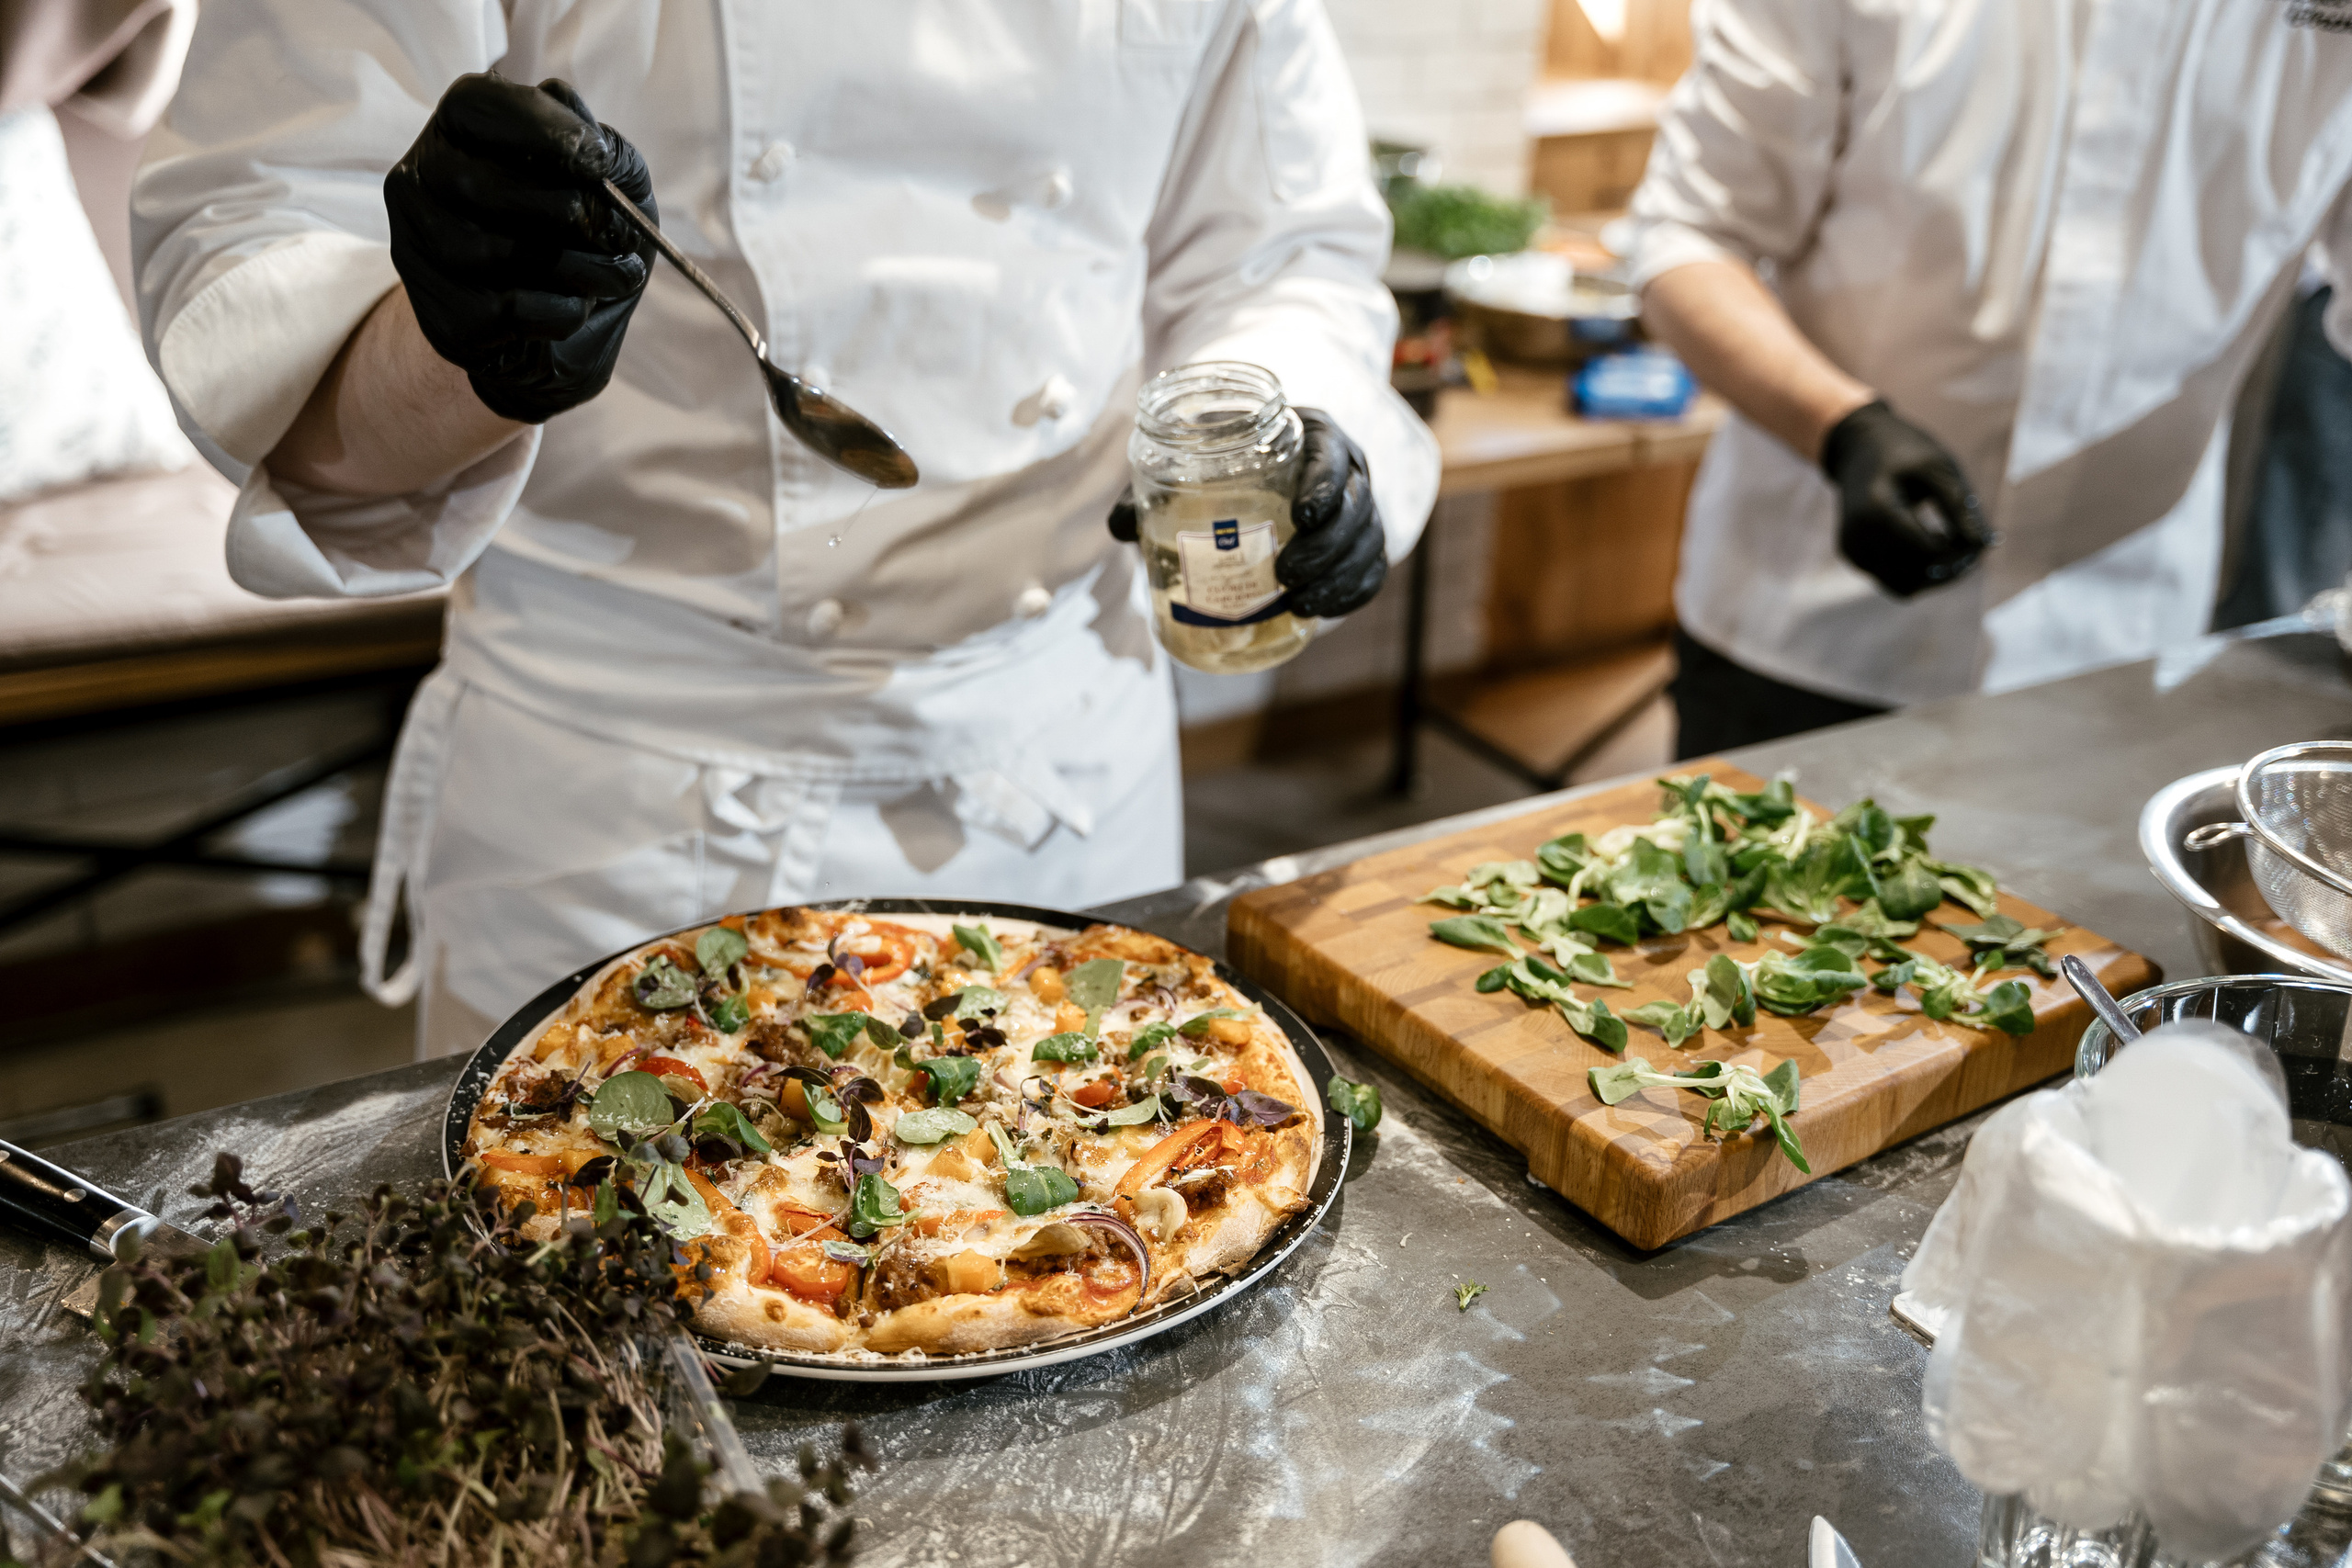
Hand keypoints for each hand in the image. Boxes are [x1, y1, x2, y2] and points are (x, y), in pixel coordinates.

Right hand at [384, 74, 656, 423]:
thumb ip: (606, 148)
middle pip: (479, 186)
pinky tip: (579, 308)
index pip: (473, 105)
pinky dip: (563, 312)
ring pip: (493, 253)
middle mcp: (420, 183)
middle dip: (568, 212)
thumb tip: (582, 130)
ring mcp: (418, 253)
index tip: (597, 163)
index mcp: (457, 132)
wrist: (562, 342)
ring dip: (578, 269)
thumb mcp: (616, 186)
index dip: (541, 129)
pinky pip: (507, 310)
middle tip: (617, 235)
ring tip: (614, 276)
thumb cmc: (586, 243)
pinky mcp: (444, 319)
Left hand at [1106, 408, 1388, 617]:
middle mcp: (1346, 470)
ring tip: (1298, 602)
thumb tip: (1118, 528)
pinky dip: (1349, 595)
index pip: (1334, 452)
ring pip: (1368, 541)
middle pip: (1356, 505)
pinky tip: (1318, 612)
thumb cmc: (1228, 468)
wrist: (1267, 479)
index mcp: (1312, 436)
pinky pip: (1371, 572)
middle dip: (1326, 545)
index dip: (1325, 483)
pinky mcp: (1362, 544)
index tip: (1299, 515)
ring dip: (1337, 576)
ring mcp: (1360, 509)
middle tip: (1285, 572)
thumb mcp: (1194, 469)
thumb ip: (1156, 492)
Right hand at [1819, 400, 1993, 596]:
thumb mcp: (1938, 467)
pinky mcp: (1853, 557)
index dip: (1962, 550)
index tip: (1982, 535)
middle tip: (1975, 543)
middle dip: (1953, 566)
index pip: (1929, 552)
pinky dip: (1918, 572)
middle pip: (1917, 573)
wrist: (1858, 447)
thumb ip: (1960, 507)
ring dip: (1936, 575)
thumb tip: (1984, 546)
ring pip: (1905, 587)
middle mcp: (1858, 536)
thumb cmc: (1905, 452)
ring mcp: (1852, 550)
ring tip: (1954, 545)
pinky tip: (1930, 544)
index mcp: (1876, 509)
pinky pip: (1893, 581)